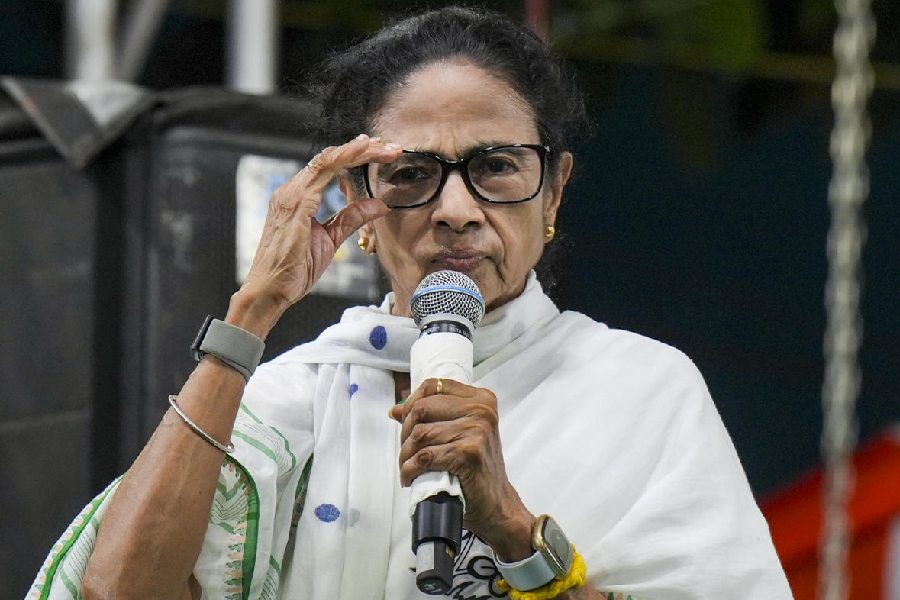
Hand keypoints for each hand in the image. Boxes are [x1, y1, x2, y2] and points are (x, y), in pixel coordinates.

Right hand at [231, 134, 400, 335]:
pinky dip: (344, 159)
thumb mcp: (330, 239)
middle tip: (391, 146)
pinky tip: (362, 152)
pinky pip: (322, 173)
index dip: (355, 156)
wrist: (270, 290)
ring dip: (357, 151)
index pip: (329, 168)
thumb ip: (352, 218)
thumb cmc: (293, 269)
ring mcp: (291, 196)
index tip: (380, 151)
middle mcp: (291, 191)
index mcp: (298, 198)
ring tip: (382, 146)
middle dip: (363, 150)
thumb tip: (380, 205)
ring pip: (327, 160)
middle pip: (330, 159)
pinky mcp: (295, 205)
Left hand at [388, 378, 534, 560]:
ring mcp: (477, 430)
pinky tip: (410, 477)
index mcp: (481, 399)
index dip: (411, 403)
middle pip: (422, 409)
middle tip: (407, 451)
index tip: (405, 422)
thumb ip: (433, 417)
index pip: (432, 386)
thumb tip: (396, 409)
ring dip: (405, 455)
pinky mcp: (468, 453)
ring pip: (420, 434)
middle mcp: (482, 410)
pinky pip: (424, 456)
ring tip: (408, 467)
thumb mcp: (461, 434)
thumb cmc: (476, 469)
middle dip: (405, 432)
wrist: (496, 504)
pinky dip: (410, 469)